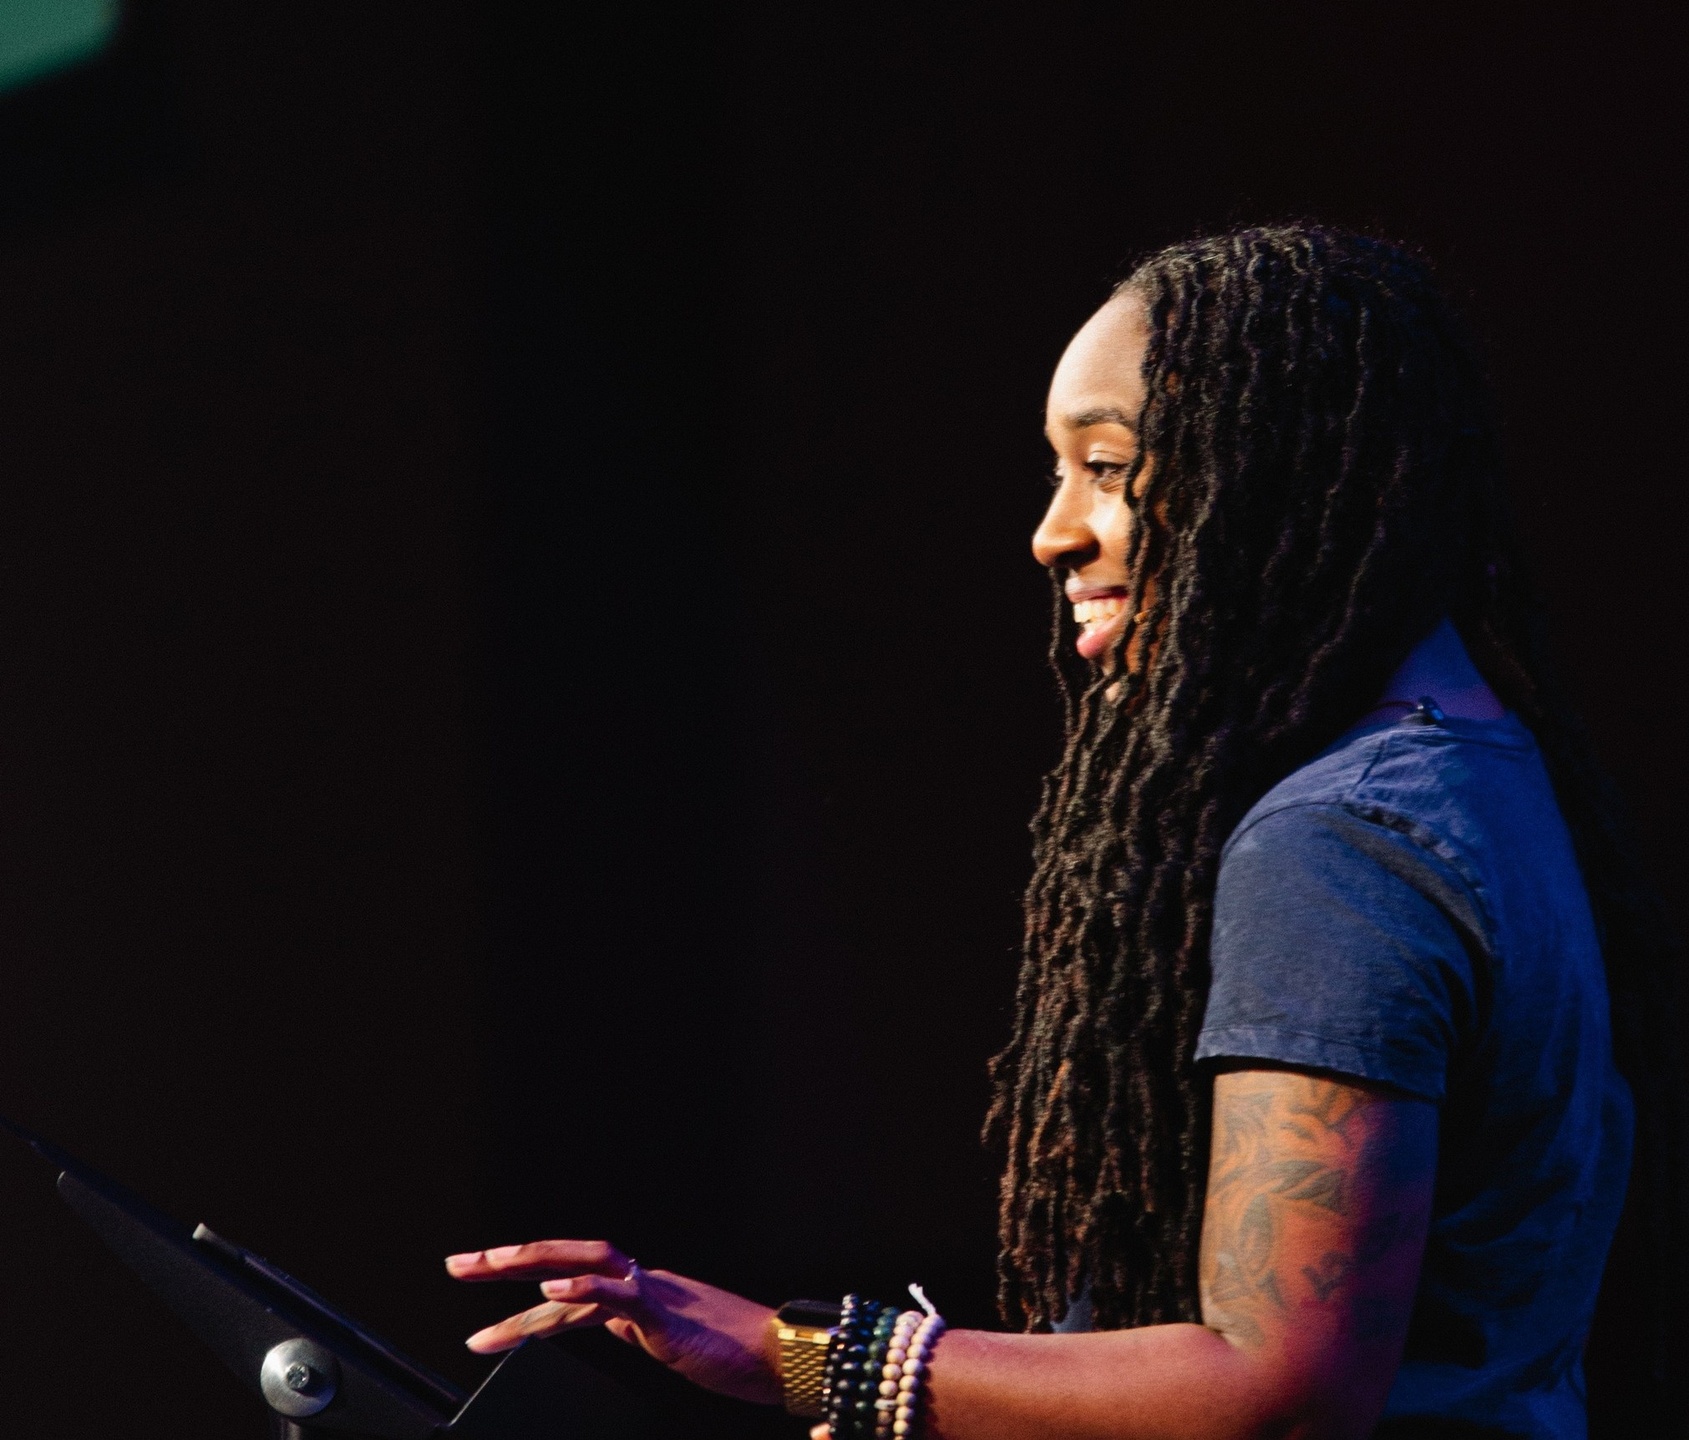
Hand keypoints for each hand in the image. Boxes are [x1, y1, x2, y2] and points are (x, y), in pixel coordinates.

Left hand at [445, 1239, 782, 1405]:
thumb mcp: (670, 1336)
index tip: (481, 1270)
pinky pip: (621, 1297)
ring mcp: (656, 1295)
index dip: (526, 1266)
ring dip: (526, 1287)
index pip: (573, 1266)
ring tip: (481, 1308)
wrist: (787, 1356)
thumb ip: (634, 1324)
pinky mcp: (670, 1318)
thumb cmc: (737, 1352)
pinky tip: (551, 1295)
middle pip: (568, 1255)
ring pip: (583, 1276)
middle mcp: (644, 1280)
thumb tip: (602, 1322)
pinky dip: (583, 1293)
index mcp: (641, 1286)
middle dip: (508, 1261)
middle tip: (458, 1266)